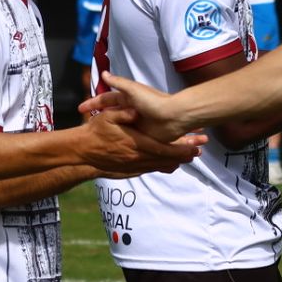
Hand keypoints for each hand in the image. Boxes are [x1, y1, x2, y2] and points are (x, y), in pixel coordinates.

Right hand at [77, 108, 202, 175]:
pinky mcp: (131, 170)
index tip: (194, 146)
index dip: (180, 148)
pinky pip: (151, 169)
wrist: (83, 153)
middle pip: (166, 159)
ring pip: (160, 165)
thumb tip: (135, 111)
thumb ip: (122, 113)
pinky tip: (171, 165)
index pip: (164, 148)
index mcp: (135, 144)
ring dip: (175, 161)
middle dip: (183, 155)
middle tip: (199, 152)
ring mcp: (135, 165)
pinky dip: (163, 167)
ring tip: (189, 158)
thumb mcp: (106, 118)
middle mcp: (138, 157)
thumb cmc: (95, 133)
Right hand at [86, 74, 190, 143]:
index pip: (106, 99)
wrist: (174, 117)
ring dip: (106, 129)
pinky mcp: (142, 135)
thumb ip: (119, 82)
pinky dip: (118, 139)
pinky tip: (108, 143)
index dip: (93, 103)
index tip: (80, 110)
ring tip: (92, 136)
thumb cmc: (154, 102)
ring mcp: (136, 123)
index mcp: (128, 98)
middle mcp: (131, 110)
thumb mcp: (133, 90)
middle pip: (110, 113)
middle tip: (84, 125)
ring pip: (117, 125)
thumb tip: (104, 73)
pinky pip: (127, 136)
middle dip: (97, 117)